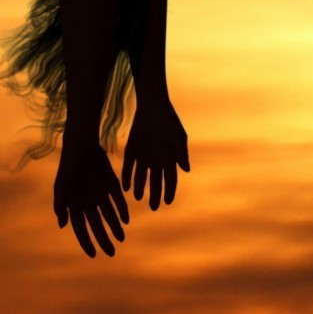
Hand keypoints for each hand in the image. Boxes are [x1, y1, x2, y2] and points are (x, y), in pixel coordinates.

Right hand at [54, 137, 129, 257]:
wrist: (83, 145)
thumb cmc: (69, 165)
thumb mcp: (62, 186)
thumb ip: (61, 206)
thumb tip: (63, 226)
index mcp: (74, 205)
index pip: (81, 229)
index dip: (87, 242)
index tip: (94, 254)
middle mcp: (88, 202)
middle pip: (97, 225)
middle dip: (103, 239)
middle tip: (112, 252)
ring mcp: (100, 194)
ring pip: (109, 215)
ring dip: (115, 227)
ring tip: (121, 238)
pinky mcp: (111, 184)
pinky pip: (118, 201)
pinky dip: (121, 210)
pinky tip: (125, 220)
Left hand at [123, 97, 190, 211]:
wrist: (152, 106)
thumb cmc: (169, 121)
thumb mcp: (178, 136)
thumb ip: (181, 153)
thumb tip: (186, 170)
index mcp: (170, 158)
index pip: (171, 180)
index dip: (170, 191)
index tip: (167, 203)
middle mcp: (157, 160)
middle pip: (156, 182)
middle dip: (155, 195)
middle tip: (153, 207)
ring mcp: (144, 156)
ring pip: (141, 177)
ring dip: (140, 187)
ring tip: (139, 197)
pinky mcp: (132, 151)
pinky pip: (129, 168)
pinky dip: (128, 177)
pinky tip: (126, 187)